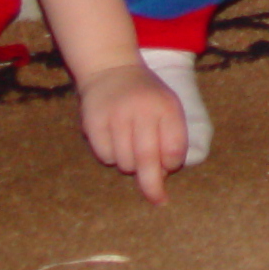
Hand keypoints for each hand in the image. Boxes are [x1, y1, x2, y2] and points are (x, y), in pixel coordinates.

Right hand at [74, 61, 188, 203]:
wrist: (111, 69)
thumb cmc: (146, 97)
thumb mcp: (167, 107)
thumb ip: (171, 138)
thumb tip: (162, 177)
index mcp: (165, 106)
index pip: (175, 148)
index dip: (173, 163)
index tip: (169, 165)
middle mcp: (141, 109)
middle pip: (148, 159)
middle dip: (153, 185)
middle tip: (157, 200)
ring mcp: (115, 115)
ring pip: (125, 162)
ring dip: (130, 165)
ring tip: (129, 145)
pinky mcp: (93, 121)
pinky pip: (105, 156)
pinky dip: (111, 157)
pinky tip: (113, 140)